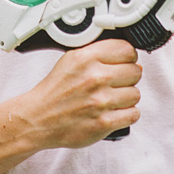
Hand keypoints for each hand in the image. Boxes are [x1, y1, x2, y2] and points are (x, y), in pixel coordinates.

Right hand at [19, 39, 141, 147]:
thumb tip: (134, 60)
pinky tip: (112, 112)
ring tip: (110, 100)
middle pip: (135, 72)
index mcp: (86, 58)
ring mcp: (100, 101)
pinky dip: (125, 115)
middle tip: (113, 84)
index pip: (128, 50)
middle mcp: (94, 78)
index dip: (126, 58)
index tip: (120, 65)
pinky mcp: (103, 123)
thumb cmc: (55, 91)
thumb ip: (101, 53)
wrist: (37, 119)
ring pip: (135, 94)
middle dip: (127, 78)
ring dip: (126, 98)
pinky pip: (133, 114)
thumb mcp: (72, 59)